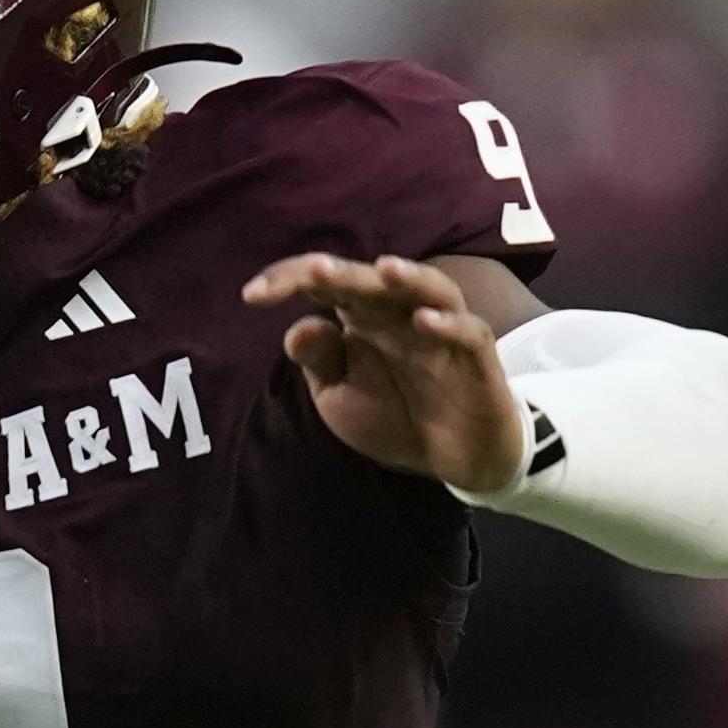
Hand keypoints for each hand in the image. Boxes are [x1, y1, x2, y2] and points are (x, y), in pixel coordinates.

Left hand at [245, 252, 528, 490]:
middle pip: (371, 282)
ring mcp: (441, 332)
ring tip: (383, 270)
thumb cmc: (394, 415)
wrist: (453, 458)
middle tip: (312, 272)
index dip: (289, 281)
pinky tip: (424, 321)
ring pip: (428, 289)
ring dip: (407, 278)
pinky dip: (448, 324)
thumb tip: (294, 330)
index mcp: (361, 318)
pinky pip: (468, 332)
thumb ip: (321, 362)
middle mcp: (400, 315)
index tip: (251, 294)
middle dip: (343, 274)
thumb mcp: (341, 396)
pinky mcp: (477, 356)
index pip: (325, 287)